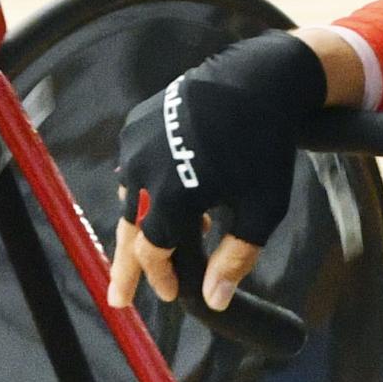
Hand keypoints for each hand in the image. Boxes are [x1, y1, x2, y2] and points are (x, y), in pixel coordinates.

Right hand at [106, 31, 328, 318]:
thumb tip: (213, 302)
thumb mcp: (261, 210)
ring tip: (176, 239)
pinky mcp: (137, 122)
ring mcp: (136, 143)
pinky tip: (179, 194)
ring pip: (133, 198)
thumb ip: (236, 259)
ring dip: (149, 223)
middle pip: (129, 231)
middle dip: (126, 268)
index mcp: (172, 195)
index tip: (172, 293)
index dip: (160, 277)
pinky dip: (150, 188)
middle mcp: (143, 169)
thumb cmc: (265, 149)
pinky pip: (136, 167)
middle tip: (118, 300)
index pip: (152, 252)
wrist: (256, 80)